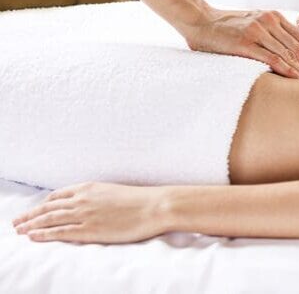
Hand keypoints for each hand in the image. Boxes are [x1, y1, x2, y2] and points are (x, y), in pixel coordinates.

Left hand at [12, 182, 166, 244]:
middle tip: (16, 222)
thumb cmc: (141, 200)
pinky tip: (33, 237)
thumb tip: (92, 204)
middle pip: (48, 207)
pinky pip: (59, 232)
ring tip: (19, 230)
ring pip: (49, 219)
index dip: (43, 204)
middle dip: (30, 215)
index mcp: (90, 187)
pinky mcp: (88, 229)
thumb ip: (98, 197)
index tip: (36, 210)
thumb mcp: (115, 192)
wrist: (154, 206)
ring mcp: (84, 214)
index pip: (58, 195)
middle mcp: (82, 199)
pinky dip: (43, 234)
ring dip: (31, 225)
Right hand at [181, 7, 298, 79]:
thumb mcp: (253, 23)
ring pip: (290, 54)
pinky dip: (287, 70)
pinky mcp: (246, 43)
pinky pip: (273, 58)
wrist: (199, 20)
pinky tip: (296, 81)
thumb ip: (271, 33)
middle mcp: (269, 21)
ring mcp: (258, 31)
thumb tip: (289, 52)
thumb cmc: (225, 27)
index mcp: (274, 17)